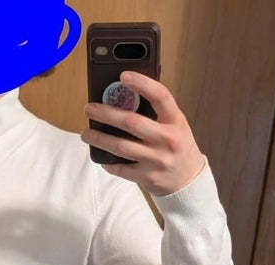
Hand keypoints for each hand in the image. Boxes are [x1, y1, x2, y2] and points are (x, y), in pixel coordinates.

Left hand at [82, 71, 205, 196]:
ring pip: (121, 147)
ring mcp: (157, 160)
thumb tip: (126, 94)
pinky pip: (121, 169)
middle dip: (106, 114)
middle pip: (131, 122)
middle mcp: (167, 139)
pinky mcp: (148, 177)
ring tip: (85, 133)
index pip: (160, 96)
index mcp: (175, 120)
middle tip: (89, 108)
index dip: (142, 83)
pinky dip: (109, 163)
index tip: (123, 76)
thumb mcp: (175, 124)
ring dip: (99, 139)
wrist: (189, 179)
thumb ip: (156, 111)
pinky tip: (101, 157)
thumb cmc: (177, 146)